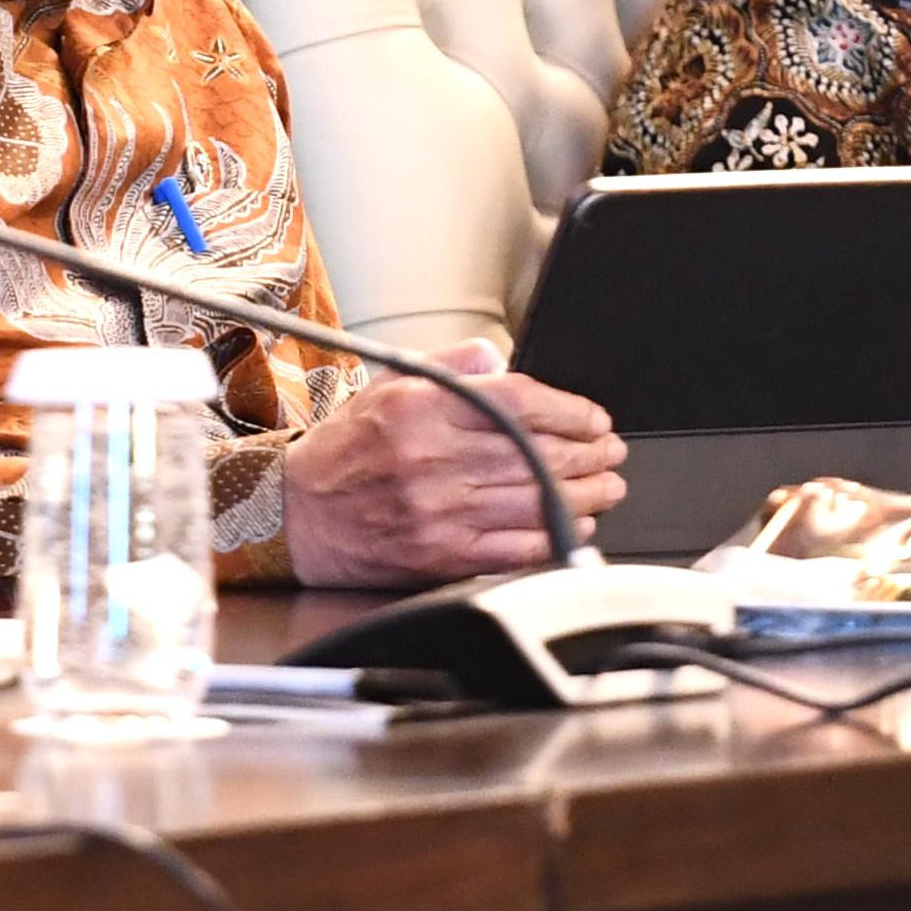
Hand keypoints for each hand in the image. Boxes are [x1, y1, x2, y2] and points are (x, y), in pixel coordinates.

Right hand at [279, 339, 627, 587]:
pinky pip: (515, 546)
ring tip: (608, 487)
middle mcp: (432, 457)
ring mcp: (439, 510)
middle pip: (536, 452)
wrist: (297, 515)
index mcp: (421, 408)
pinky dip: (554, 535)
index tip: (593, 417)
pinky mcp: (441, 554)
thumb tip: (497, 356)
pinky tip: (575, 524)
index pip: (517, 402)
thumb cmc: (344, 450)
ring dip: (585, 494)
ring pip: (533, 500)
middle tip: (612, 452)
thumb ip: (447, 365)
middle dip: (589, 453)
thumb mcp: (387, 385)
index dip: (569, 410)